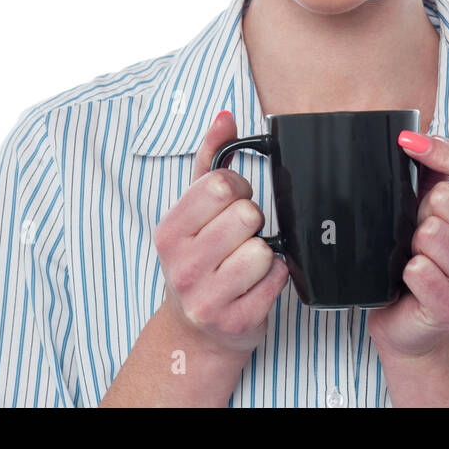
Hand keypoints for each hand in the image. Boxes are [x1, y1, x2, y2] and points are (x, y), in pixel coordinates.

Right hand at [152, 110, 288, 357]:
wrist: (195, 331)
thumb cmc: (197, 260)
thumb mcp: (192, 210)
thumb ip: (208, 159)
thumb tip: (225, 116)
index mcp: (170, 232)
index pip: (218, 185)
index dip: (237, 187)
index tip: (234, 199)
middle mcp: (183, 266)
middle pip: (246, 215)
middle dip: (253, 220)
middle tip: (241, 234)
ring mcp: (208, 298)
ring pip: (263, 249)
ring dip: (265, 252)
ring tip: (246, 261)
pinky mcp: (237, 321)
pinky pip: (278, 277)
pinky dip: (276, 276)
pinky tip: (255, 283)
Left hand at [367, 131, 448, 358]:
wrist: (408, 323)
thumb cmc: (420, 262)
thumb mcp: (427, 213)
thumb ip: (431, 176)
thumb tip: (418, 137)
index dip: (446, 152)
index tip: (409, 143)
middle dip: (420, 211)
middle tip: (415, 234)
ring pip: (432, 233)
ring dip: (411, 244)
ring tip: (414, 258)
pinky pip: (420, 269)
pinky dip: (406, 271)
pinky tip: (410, 280)